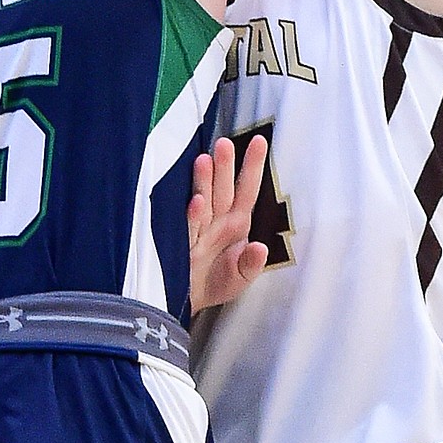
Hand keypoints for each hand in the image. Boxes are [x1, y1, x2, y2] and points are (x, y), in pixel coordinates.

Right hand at [188, 134, 269, 315]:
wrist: (186, 302)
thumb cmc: (215, 283)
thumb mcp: (240, 278)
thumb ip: (251, 264)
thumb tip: (261, 249)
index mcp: (236, 224)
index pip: (247, 190)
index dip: (252, 166)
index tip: (259, 141)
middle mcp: (217, 220)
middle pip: (223, 189)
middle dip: (223, 167)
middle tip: (224, 144)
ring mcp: (198, 228)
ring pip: (204, 200)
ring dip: (204, 181)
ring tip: (204, 161)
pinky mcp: (181, 242)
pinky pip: (189, 227)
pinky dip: (193, 214)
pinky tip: (196, 201)